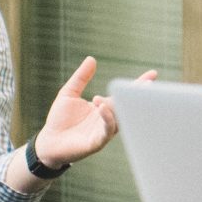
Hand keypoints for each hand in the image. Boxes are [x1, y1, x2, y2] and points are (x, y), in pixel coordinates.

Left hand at [32, 57, 151, 169]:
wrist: (48, 142)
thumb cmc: (59, 119)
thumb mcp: (69, 93)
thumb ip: (81, 77)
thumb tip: (91, 59)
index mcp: (105, 107)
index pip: (125, 95)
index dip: (138, 86)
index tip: (153, 75)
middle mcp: (108, 119)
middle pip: (127, 107)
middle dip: (136, 97)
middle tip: (145, 85)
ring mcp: (104, 132)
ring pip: (119, 119)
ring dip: (117, 107)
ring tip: (104, 98)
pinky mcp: (96, 143)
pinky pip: (107, 131)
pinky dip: (107, 119)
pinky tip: (102, 107)